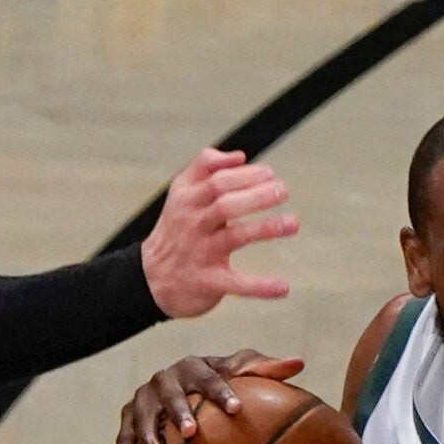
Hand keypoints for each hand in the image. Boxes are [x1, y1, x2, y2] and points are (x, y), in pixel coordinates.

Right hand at [115, 349, 307, 443]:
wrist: (181, 387)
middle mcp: (165, 379)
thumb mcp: (240, 373)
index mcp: (193, 367)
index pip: (209, 377)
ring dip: (147, 436)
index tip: (237, 409)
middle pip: (171, 395)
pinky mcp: (128, 416)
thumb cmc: (219, 383)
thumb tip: (300, 362)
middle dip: (179, 412)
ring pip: (141, 415)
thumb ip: (266, 369)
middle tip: (191, 433)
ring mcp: (144, 398)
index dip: (222, 392)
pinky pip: (123, 434)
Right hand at [140, 148, 297, 317]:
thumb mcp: (180, 193)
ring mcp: (201, 254)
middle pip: (225, 205)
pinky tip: (283, 287)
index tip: (270, 174)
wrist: (150, 280)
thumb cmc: (177, 230)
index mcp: (187, 201)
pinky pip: (236, 283)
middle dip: (257, 196)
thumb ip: (205, 167)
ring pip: (234, 237)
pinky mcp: (208, 282)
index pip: (217, 181)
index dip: (245, 175)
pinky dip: (260, 286)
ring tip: (293, 223)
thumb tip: (240, 156)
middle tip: (282, 191)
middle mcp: (193, 225)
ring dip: (266, 229)